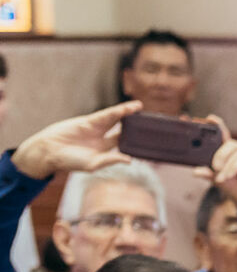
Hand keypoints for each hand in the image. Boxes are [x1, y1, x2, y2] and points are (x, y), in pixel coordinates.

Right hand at [13, 100, 140, 179]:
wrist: (50, 150)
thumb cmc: (70, 161)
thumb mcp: (93, 163)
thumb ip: (111, 160)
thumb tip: (130, 160)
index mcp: (106, 151)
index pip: (125, 145)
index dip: (136, 143)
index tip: (150, 141)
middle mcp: (103, 138)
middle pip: (123, 130)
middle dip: (135, 126)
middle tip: (150, 122)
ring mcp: (96, 128)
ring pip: (116, 120)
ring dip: (128, 113)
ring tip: (141, 108)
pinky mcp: (89, 121)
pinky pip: (106, 115)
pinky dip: (117, 111)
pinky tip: (128, 108)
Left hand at [199, 115, 236, 213]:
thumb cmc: (232, 185)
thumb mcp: (215, 179)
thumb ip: (206, 172)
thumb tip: (195, 171)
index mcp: (225, 148)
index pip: (219, 132)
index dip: (213, 124)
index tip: (206, 118)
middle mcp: (236, 147)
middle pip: (225, 141)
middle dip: (218, 154)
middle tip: (214, 167)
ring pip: (233, 150)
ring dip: (226, 164)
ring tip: (221, 177)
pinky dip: (233, 168)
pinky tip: (228, 176)